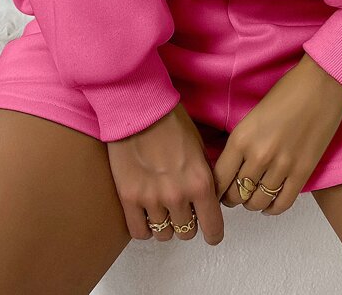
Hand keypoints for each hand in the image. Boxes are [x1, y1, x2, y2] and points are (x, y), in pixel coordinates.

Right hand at [106, 101, 224, 245]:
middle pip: (186, 233)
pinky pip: (140, 232)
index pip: (213, 228)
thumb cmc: (170, 120)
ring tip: (162, 208)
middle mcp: (178, 195)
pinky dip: (145, 227)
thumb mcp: (199, 146)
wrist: (138, 107)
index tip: (210, 231)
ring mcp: (151, 199)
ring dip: (165, 224)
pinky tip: (146, 214)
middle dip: (187, 223)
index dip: (213, 232)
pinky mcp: (129, 197)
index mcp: (200, 182)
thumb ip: (204, 175)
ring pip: (164, 234)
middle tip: (182, 208)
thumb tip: (208, 196)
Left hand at [212, 53, 341, 214]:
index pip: (219, 178)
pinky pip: (282, 203)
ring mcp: (282, 166)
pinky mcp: (303, 172)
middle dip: (232, 198)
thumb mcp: (253, 116)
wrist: (322, 84)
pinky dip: (273, 208)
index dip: (215, 189)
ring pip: (257, 202)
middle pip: (236, 194)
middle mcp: (258, 155)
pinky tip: (269, 203)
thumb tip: (231, 167)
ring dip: (252, 203)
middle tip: (233, 195)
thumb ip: (242, 142)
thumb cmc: (288, 91)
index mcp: (241, 138)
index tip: (217, 190)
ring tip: (252, 197)